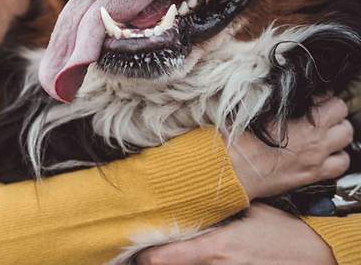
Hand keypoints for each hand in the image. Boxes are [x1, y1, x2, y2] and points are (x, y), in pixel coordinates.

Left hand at [135, 203, 336, 264]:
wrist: (316, 256)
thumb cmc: (283, 232)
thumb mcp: (250, 211)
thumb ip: (220, 209)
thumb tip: (195, 194)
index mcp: (216, 247)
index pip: (166, 258)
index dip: (146, 256)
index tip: (135, 250)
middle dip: (159, 260)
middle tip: (145, 252)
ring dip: (179, 263)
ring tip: (164, 256)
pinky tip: (191, 260)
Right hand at [229, 96, 352, 199]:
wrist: (233, 169)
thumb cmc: (238, 139)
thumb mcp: (254, 109)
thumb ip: (278, 101)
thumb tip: (287, 93)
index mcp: (303, 119)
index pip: (330, 98)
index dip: (321, 96)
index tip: (312, 98)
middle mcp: (315, 137)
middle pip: (342, 115)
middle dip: (333, 111)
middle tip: (319, 113)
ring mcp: (317, 157)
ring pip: (347, 138)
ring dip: (338, 133)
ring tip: (324, 132)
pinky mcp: (313, 174)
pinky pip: (341, 164)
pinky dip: (337, 157)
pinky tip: (324, 154)